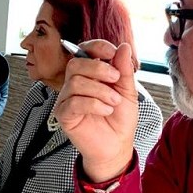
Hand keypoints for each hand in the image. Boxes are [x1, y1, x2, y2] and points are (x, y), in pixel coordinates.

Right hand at [55, 40, 137, 181]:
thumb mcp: (128, 91)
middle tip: (115, 80)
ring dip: (100, 90)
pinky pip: (73, 102)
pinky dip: (94, 104)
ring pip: (76, 82)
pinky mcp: (64, 115)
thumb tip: (124, 47)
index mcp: (89, 75)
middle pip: (76, 64)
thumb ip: (124, 69)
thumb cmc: (120, 120)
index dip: (97, 47)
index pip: (84, 51)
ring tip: (113, 102)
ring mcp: (67, 99)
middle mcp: (75, 84)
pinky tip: (105, 111)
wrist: (117, 146)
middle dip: (99, 68)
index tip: (112, 52)